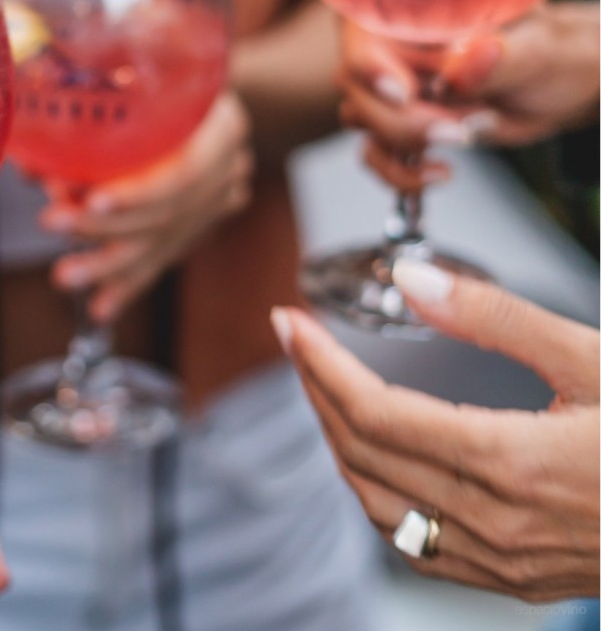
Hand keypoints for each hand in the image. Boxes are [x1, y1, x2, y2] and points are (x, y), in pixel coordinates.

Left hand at [41, 92, 253, 321]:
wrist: (213, 94)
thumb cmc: (170, 72)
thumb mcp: (152, 65)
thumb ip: (109, 98)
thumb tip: (34, 146)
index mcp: (223, 128)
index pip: (182, 174)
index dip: (135, 194)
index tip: (90, 200)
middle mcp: (227, 170)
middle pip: (164, 214)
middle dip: (102, 226)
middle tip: (52, 221)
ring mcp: (216, 203)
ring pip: (159, 244)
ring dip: (106, 264)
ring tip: (65, 276)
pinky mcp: (197, 226)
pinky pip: (161, 259)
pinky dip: (127, 284)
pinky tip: (101, 308)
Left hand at [273, 261, 599, 600]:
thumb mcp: (594, 356)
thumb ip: (495, 318)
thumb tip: (414, 278)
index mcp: (508, 462)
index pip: (371, 411)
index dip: (317, 364)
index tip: (287, 322)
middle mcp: (495, 523)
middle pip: (361, 453)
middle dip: (314, 391)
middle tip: (296, 342)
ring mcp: (506, 562)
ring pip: (378, 505)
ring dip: (338, 441)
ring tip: (324, 388)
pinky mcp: (520, 579)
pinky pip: (416, 544)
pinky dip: (376, 492)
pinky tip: (377, 458)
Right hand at [339, 3, 599, 191]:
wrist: (556, 83)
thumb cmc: (549, 48)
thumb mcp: (538, 46)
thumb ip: (502, 55)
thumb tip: (468, 62)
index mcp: (410, 6)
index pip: (362, 29)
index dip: (371, 64)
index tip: (403, 93)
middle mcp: (390, 44)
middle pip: (356, 84)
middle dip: (402, 118)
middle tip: (455, 129)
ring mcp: (390, 86)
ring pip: (361, 119)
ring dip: (407, 140)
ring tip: (465, 136)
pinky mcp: (398, 124)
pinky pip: (375, 154)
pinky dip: (402, 172)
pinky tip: (441, 172)